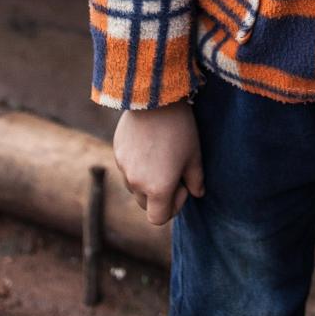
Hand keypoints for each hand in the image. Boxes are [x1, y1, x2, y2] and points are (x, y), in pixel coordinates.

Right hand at [113, 101, 204, 225]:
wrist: (155, 96)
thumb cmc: (179, 127)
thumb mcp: (194, 154)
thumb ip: (196, 180)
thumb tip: (198, 193)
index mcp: (158, 189)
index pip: (159, 218)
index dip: (173, 206)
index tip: (182, 184)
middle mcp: (136, 183)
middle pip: (146, 204)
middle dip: (159, 195)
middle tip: (173, 170)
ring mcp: (124, 168)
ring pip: (135, 186)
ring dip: (146, 180)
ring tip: (161, 154)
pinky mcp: (117, 151)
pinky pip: (127, 168)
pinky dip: (137, 164)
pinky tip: (150, 142)